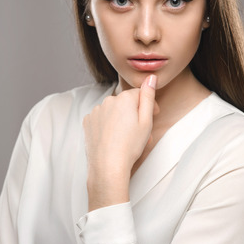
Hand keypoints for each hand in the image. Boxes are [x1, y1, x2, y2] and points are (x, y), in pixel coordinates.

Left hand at [83, 75, 156, 210]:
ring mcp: (96, 111)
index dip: (149, 106)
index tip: (154, 116)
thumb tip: (151, 77)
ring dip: (121, 120)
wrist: (108, 166)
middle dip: (135, 114)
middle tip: (142, 133)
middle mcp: (108, 100)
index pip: (140, 94)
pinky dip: (108, 125)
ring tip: (127, 138)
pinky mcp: (88, 121)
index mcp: (125, 98)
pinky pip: (102, 119)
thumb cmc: (130, 146)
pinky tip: (113, 138)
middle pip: (126, 103)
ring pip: (114, 111)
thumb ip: (148, 96)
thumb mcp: (146, 121)